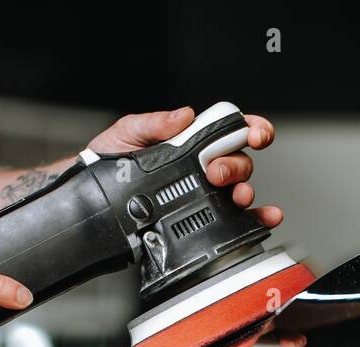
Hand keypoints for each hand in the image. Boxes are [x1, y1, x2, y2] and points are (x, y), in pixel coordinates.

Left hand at [87, 107, 282, 228]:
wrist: (94, 200)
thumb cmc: (111, 161)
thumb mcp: (127, 133)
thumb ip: (154, 123)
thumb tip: (184, 115)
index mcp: (190, 141)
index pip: (229, 130)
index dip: (249, 128)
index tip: (254, 133)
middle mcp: (203, 166)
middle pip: (238, 160)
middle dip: (235, 165)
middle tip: (215, 172)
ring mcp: (204, 193)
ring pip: (239, 188)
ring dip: (245, 190)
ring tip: (234, 196)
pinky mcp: (201, 218)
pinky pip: (235, 218)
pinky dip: (257, 217)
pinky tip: (265, 217)